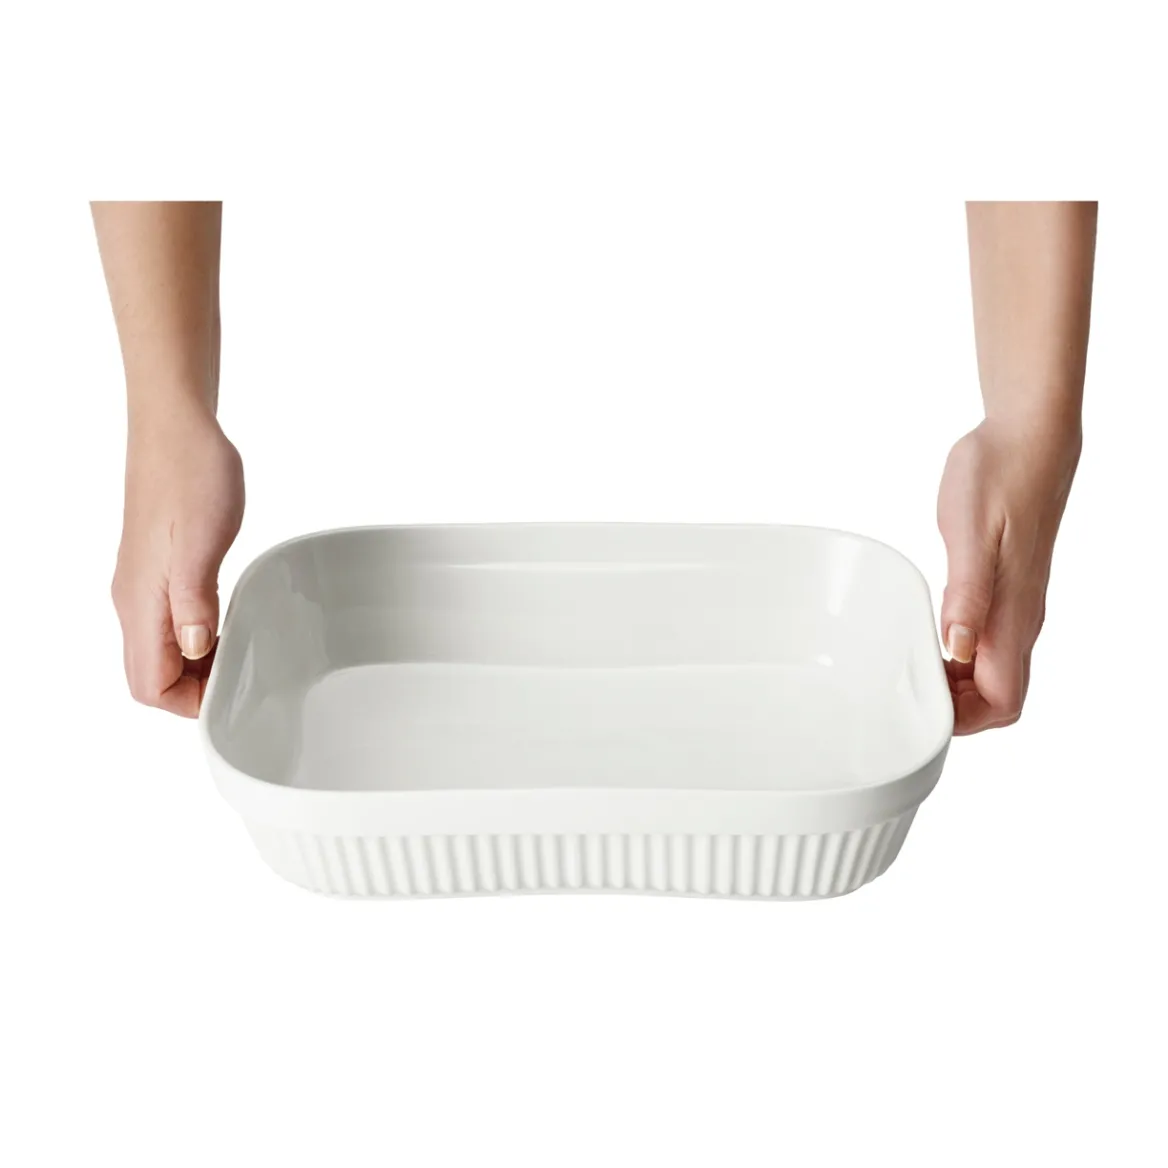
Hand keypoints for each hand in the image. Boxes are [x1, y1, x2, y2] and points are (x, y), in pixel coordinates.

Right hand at [112, 403, 244, 716]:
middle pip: (152, 675)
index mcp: (140, 601)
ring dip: (199, 664)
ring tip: (241, 651)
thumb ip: (194, 604)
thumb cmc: (191, 474)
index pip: (148, 685)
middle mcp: (135, 600)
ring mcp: (144, 584)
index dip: (187, 703)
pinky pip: (171, 622)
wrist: (177, 426)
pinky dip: (199, 635)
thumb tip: (197, 650)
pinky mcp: (159, 569)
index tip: (230, 693)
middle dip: (194, 690)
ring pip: (162, 650)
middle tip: (241, 676)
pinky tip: (226, 621)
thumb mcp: (200, 544)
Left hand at [937, 416, 1080, 733]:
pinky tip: (929, 637)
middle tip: (907, 692)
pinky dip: (958, 656)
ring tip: (911, 669)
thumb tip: (957, 649)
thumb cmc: (999, 476)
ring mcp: (1016, 605)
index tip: (922, 709)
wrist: (1027, 437)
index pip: (1002, 701)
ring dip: (955, 685)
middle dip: (956, 711)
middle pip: (999, 697)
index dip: (964, 720)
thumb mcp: (970, 535)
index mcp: (1013, 615)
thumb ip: (966, 595)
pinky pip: (988, 643)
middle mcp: (1021, 619)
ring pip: (993, 672)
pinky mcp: (1008, 589)